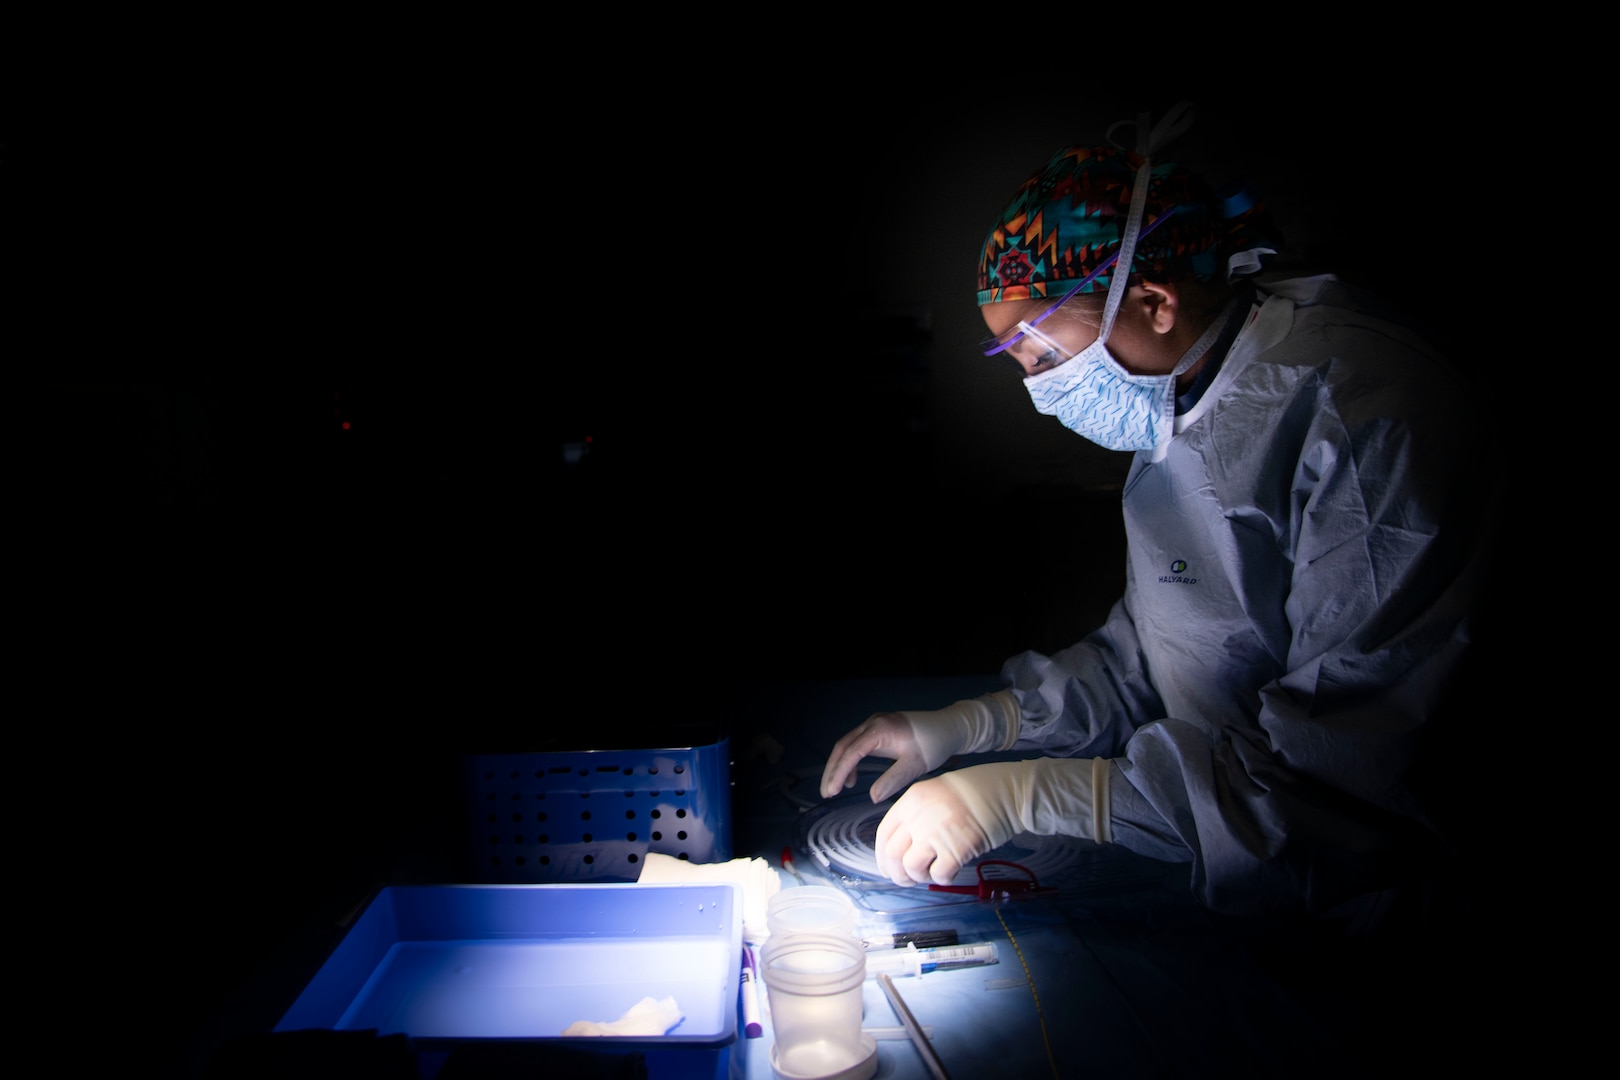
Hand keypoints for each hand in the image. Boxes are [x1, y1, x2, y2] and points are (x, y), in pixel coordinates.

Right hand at [818, 692, 1018, 803]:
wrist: (949, 727)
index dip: (838, 773)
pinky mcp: (879, 728)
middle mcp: (873, 723)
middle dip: (832, 770)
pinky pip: (857, 743)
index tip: (831, 792)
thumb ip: (893, 781)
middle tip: (827, 793)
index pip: (851, 753)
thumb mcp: (915, 765)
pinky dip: (851, 760)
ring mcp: (875, 724)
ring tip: (837, 788)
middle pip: (843, 746)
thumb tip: (872, 797)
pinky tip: (853, 778)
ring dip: (840, 765)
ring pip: (847, 744)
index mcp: (880, 730)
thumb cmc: (934, 745)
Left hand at [873, 757, 1109, 885]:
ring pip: (911, 867)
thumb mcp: (935, 795)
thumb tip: (902, 849)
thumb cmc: (972, 793)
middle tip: (906, 880)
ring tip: (929, 874)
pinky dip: (941, 879)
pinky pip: (938, 875)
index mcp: (910, 801)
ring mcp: (936, 833)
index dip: (882, 857)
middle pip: (893, 854)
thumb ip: (915, 816)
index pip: (884, 834)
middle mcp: (918, 816)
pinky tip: (949, 872)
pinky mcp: (957, 849)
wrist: (1004, 791)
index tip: (887, 868)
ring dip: (918, 877)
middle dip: (897, 873)